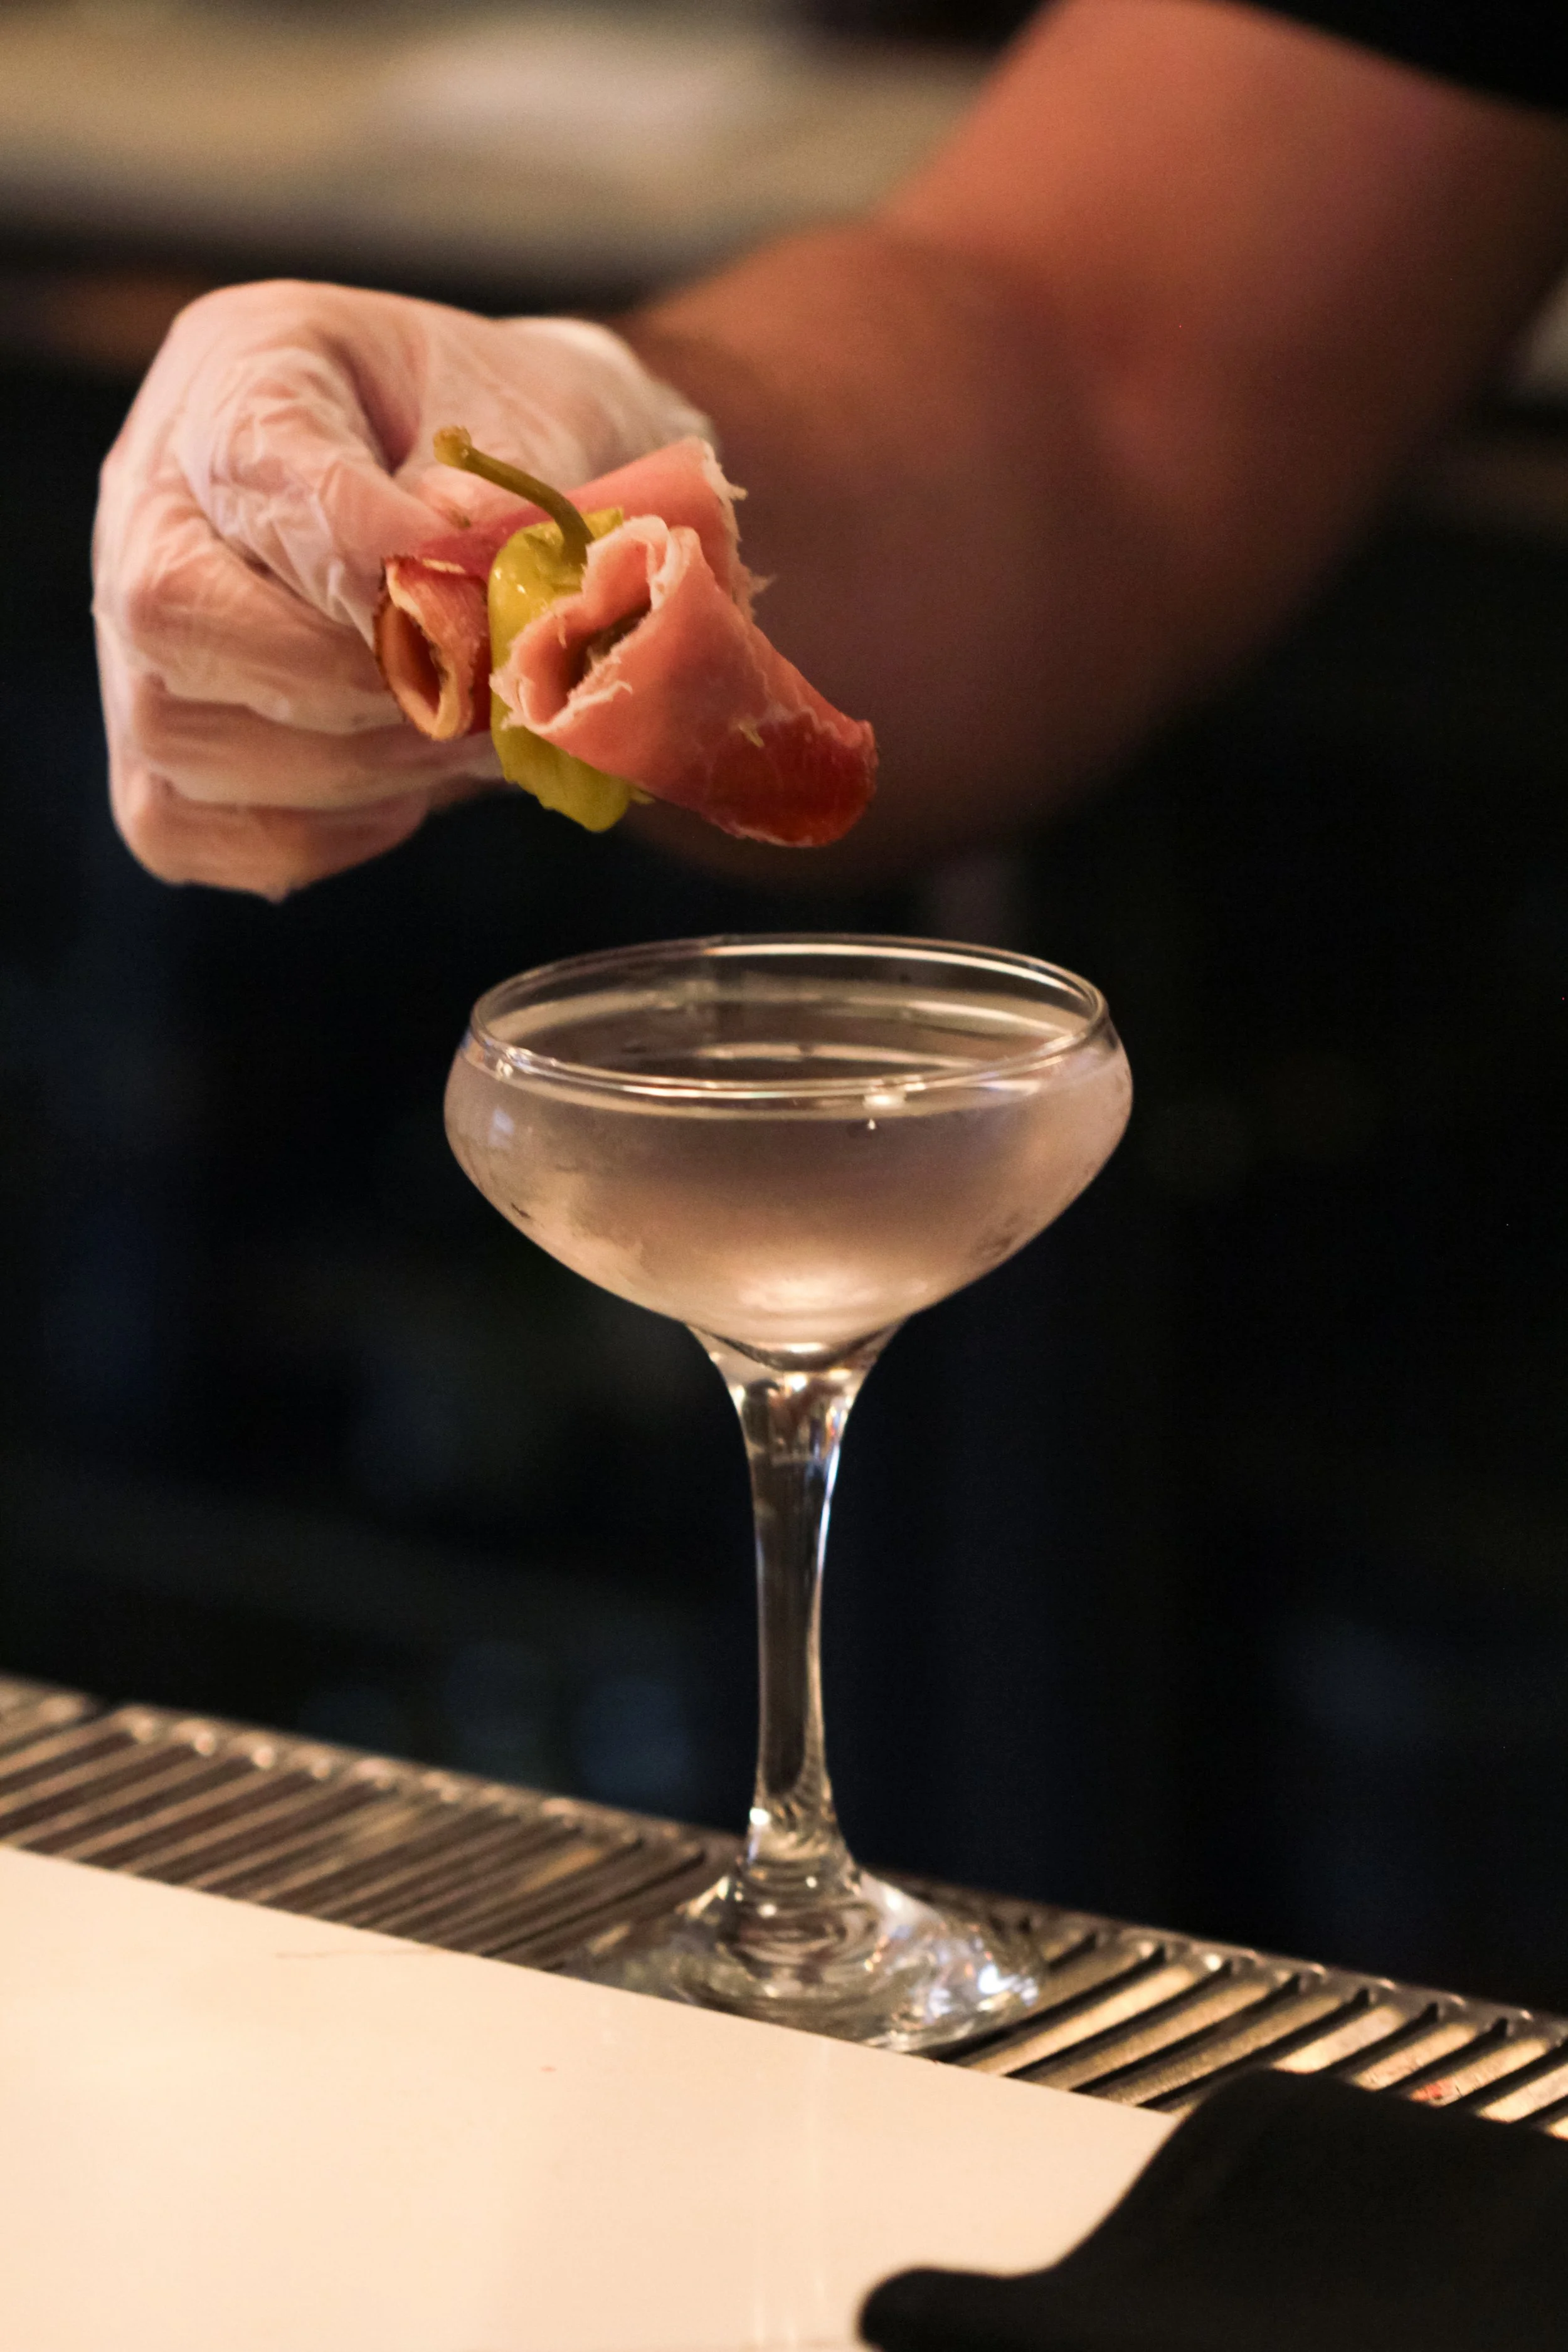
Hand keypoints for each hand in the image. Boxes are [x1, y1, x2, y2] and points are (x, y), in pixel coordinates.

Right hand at [94, 280, 706, 894]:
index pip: (252, 473)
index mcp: (243, 370)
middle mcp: (148, 497)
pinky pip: (185, 828)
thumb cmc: (526, 444)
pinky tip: (400, 795)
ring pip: (176, 737)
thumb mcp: (544, 425)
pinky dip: (307, 834)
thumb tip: (446, 591)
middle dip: (341, 676)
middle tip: (468, 697)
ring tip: (459, 745)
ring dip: (346, 765)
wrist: (522, 491)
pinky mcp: (156, 751)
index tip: (468, 606)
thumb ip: (499, 500)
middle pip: (167, 611)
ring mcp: (132, 630)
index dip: (363, 558)